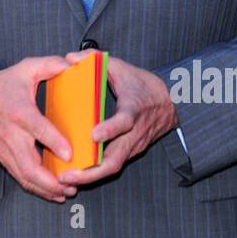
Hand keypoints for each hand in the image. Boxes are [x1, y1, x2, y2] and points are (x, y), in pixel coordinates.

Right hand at [0, 56, 74, 202]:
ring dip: (46, 189)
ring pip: (25, 177)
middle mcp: (13, 135)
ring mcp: (8, 149)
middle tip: (72, 184)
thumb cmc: (4, 84)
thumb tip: (74, 66)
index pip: (37, 130)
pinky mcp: (5, 157)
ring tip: (66, 193)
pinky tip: (53, 193)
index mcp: (20, 112)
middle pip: (29, 166)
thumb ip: (51, 65)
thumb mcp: (26, 68)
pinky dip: (37, 189)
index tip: (70, 154)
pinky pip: (21, 178)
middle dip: (51, 180)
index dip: (54, 142)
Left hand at [57, 53, 176, 187]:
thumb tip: (70, 58)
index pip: (124, 122)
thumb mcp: (121, 67)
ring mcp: (132, 146)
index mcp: (134, 110)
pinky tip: (73, 176)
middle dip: (90, 171)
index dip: (110, 130)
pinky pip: (111, 166)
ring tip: (65, 180)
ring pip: (112, 168)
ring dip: (89, 177)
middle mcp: (134, 133)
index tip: (93, 135)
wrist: (172, 104)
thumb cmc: (143, 85)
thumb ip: (95, 59)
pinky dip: (93, 173)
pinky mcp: (129, 152)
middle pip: (116, 159)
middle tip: (67, 175)